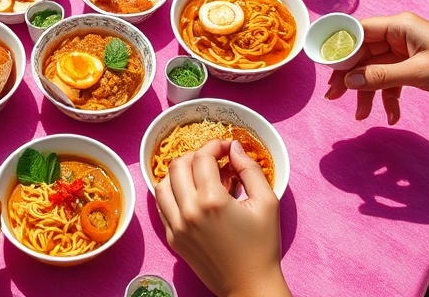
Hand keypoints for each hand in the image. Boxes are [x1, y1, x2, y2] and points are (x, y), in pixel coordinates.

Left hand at [155, 139, 289, 296]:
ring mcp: (176, 226)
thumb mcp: (267, 203)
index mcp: (212, 200)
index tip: (226, 147)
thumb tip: (234, 147)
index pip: (202, 157)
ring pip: (162, 183)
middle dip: (196, 155)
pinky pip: (161, 205)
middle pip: (178, 165)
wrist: (249, 285)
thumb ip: (250, 169)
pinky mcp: (172, 238)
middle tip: (213, 160)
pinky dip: (171, 192)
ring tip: (198, 175)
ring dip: (179, 173)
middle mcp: (188, 211)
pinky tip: (189, 194)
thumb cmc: (262, 246)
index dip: (215, 145)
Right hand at [325, 12, 428, 123]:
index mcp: (400, 26)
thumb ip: (380, 77)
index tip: (324, 68)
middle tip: (334, 97)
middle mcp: (399, 37)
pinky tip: (391, 115)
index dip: (339, 48)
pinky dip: (388, 98)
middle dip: (349, 77)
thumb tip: (348, 81)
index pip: (358, 32)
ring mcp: (406, 55)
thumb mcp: (418, 72)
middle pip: (363, 54)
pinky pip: (390, 83)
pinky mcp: (414, 71)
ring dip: (367, 93)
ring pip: (374, 72)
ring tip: (361, 115)